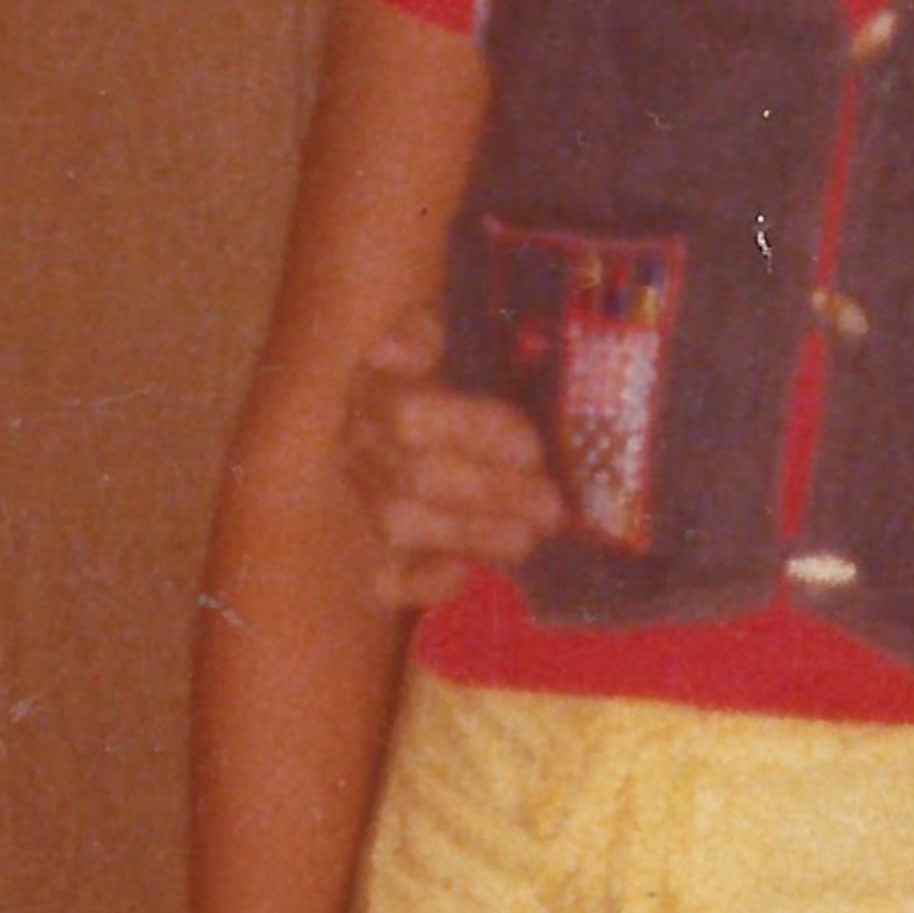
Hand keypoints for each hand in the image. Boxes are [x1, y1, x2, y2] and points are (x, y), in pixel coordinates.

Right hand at [342, 315, 563, 607]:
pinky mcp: (374, 542)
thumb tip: (414, 343)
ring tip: (531, 537)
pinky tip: (462, 578)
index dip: (471, 432)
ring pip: (400, 526)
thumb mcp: (456, 328)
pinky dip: (417, 585)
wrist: (427, 389)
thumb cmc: (460, 358)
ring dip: (470, 536)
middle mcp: (361, 442)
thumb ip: (438, 331)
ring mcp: (364, 495)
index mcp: (378, 386)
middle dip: (490, 494)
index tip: (532, 447)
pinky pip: (378, 577)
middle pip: (415, 478)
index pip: (413, 416)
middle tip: (552, 506)